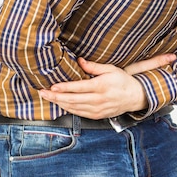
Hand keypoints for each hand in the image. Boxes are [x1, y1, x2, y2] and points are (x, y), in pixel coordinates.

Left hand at [38, 53, 175, 118]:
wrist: (134, 97)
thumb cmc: (122, 81)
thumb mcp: (110, 69)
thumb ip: (94, 66)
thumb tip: (79, 60)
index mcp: (101, 86)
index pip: (78, 88)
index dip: (64, 88)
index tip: (52, 86)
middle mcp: (98, 100)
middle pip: (72, 100)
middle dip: (55, 97)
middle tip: (42, 92)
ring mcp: (97, 109)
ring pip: (73, 108)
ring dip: (58, 103)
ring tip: (47, 97)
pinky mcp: (96, 115)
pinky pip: (78, 113)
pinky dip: (67, 108)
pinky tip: (60, 103)